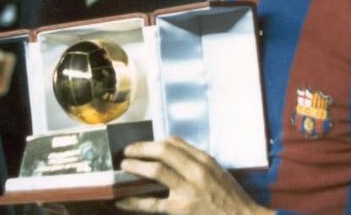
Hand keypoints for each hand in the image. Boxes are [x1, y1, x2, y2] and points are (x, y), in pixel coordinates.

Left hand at [116, 137, 271, 214]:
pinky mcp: (181, 209)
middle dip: (141, 149)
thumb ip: (194, 158)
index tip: (141, 145)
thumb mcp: (216, 170)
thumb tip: (171, 144)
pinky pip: (153, 203)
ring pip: (156, 170)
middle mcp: (196, 171)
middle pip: (163, 151)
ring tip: (124, 166)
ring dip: (136, 166)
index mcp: (204, 160)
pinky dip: (135, 201)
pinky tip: (122, 200)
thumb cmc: (229, 196)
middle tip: (127, 151)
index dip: (153, 142)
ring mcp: (188, 190)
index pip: (174, 143)